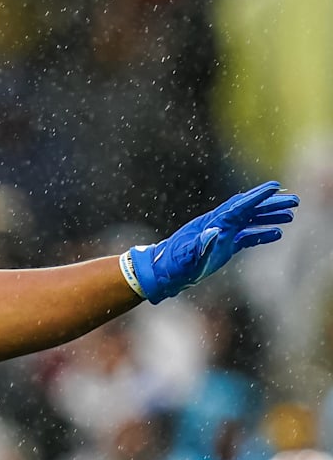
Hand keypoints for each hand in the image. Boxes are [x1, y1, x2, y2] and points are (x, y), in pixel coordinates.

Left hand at [124, 181, 298, 303]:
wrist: (164, 272)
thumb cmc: (175, 265)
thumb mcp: (187, 256)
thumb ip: (201, 245)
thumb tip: (214, 231)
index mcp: (212, 223)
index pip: (238, 206)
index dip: (257, 197)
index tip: (274, 186)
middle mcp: (219, 225)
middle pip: (248, 210)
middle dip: (271, 204)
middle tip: (294, 200)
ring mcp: (223, 235)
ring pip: (250, 221)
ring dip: (269, 217)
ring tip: (290, 215)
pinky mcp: (224, 246)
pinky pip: (247, 237)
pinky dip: (261, 234)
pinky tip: (277, 234)